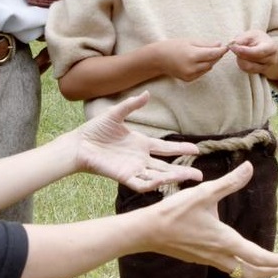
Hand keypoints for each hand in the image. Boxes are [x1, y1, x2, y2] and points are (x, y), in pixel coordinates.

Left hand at [73, 91, 201, 191]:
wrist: (78, 144)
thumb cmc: (95, 130)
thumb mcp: (116, 114)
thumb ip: (132, 105)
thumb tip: (148, 93)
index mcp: (141, 143)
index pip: (166, 148)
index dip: (181, 149)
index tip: (197, 149)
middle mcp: (140, 158)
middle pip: (167, 167)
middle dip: (183, 171)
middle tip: (200, 176)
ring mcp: (133, 169)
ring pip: (157, 177)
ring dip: (172, 178)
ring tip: (187, 178)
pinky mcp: (123, 177)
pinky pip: (141, 184)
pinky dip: (152, 184)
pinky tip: (162, 180)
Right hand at [143, 161, 277, 277]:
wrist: (148, 231)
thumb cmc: (176, 211)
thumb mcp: (205, 193)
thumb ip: (230, 182)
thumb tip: (249, 167)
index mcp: (225, 241)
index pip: (257, 257)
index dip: (274, 260)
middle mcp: (219, 255)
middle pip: (249, 272)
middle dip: (268, 271)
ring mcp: (207, 259)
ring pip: (236, 272)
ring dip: (253, 270)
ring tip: (263, 265)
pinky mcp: (197, 258)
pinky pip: (223, 267)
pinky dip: (237, 266)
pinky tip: (234, 256)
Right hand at [156, 38, 229, 81]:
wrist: (159, 58)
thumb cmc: (174, 46)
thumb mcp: (190, 41)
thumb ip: (206, 44)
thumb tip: (219, 45)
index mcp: (192, 56)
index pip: (212, 54)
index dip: (221, 51)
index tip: (227, 47)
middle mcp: (192, 67)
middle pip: (212, 62)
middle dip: (216, 55)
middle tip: (219, 48)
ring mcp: (190, 75)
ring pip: (208, 68)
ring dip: (210, 61)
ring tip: (206, 53)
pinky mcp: (189, 79)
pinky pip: (201, 72)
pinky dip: (203, 67)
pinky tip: (198, 61)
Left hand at [228, 30, 277, 79]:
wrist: (267, 48)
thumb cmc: (259, 39)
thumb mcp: (252, 34)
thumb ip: (242, 38)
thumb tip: (232, 44)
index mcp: (271, 47)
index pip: (258, 52)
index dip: (245, 51)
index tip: (233, 46)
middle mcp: (271, 60)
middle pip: (250, 59)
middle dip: (239, 52)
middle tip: (233, 46)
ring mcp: (265, 68)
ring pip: (246, 66)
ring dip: (239, 58)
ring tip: (239, 51)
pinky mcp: (258, 73)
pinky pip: (245, 69)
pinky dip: (240, 62)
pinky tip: (242, 57)